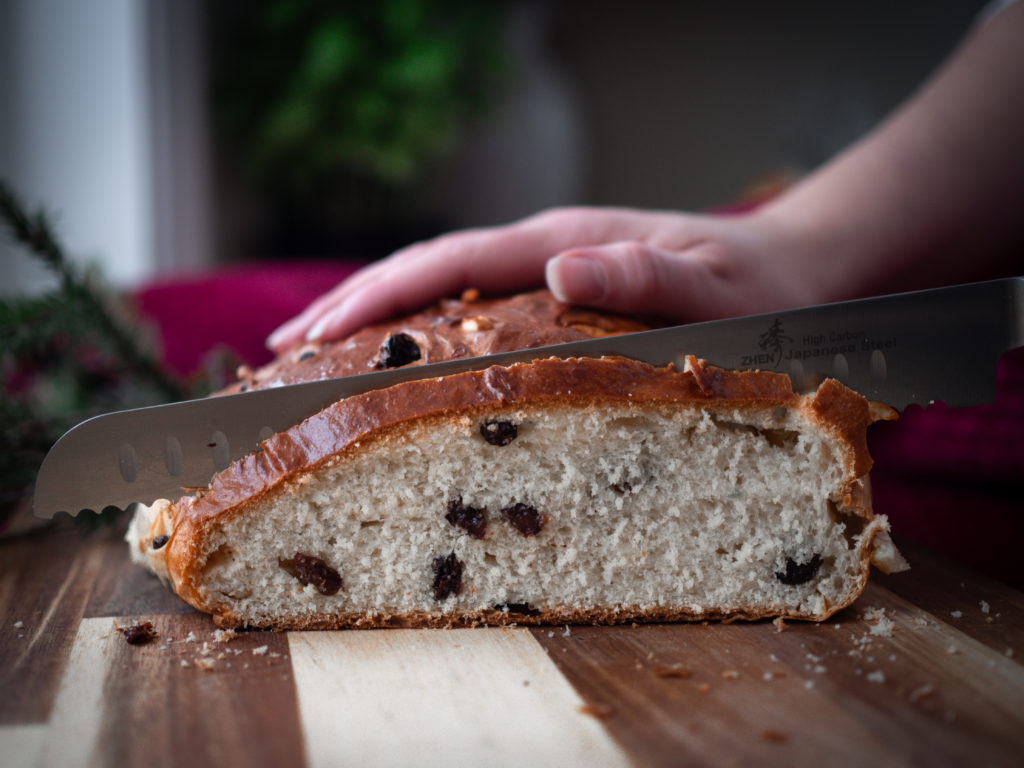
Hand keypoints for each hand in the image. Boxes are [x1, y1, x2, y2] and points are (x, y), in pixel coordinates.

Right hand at [265, 206, 830, 351]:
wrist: (794, 274)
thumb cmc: (758, 289)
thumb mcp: (715, 287)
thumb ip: (646, 275)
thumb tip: (561, 267)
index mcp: (564, 242)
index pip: (450, 260)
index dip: (377, 293)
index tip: (312, 330)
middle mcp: (546, 252)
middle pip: (426, 269)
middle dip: (348, 307)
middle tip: (279, 351)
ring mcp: (550, 272)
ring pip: (442, 287)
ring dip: (374, 317)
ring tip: (310, 355)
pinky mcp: (560, 298)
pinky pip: (474, 309)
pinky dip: (421, 329)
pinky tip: (399, 360)